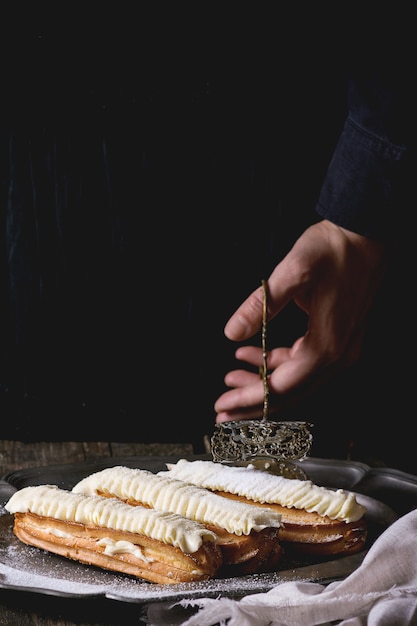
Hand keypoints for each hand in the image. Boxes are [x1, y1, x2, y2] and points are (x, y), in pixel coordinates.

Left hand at [214, 219, 387, 422]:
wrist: (364, 233)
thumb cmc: (333, 250)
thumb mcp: (293, 272)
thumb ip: (260, 305)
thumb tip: (232, 333)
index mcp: (327, 345)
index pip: (282, 386)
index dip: (250, 399)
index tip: (222, 405)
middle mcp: (337, 354)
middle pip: (290, 394)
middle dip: (253, 403)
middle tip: (221, 410)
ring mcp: (340, 348)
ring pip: (295, 380)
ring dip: (262, 382)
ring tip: (231, 377)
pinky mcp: (336, 338)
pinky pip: (302, 362)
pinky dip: (275, 362)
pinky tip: (252, 355)